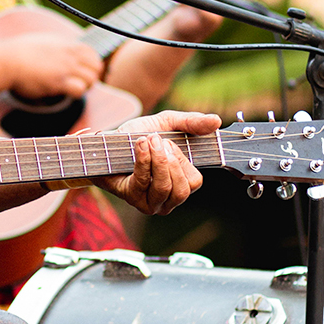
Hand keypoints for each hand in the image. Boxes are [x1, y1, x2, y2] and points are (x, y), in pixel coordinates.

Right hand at [3, 34, 104, 99]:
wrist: (6, 61)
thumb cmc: (18, 52)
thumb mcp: (42, 41)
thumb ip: (56, 45)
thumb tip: (61, 47)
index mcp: (65, 44)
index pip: (92, 53)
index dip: (91, 64)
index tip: (82, 71)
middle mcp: (68, 55)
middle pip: (96, 67)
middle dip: (91, 76)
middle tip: (79, 82)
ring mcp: (64, 68)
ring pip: (91, 79)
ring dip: (84, 86)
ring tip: (72, 88)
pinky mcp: (57, 82)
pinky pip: (80, 89)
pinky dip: (76, 93)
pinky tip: (65, 92)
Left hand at [96, 110, 221, 213]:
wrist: (107, 141)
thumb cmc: (140, 135)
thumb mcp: (169, 123)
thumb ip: (193, 123)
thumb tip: (217, 121)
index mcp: (180, 185)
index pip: (194, 182)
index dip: (183, 161)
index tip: (168, 142)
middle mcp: (166, 200)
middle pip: (180, 190)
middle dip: (171, 161)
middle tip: (158, 140)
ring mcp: (148, 202)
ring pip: (164, 188)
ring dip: (157, 160)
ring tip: (148, 141)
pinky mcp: (130, 197)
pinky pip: (143, 182)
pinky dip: (143, 160)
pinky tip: (140, 144)